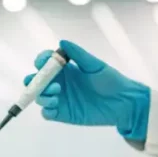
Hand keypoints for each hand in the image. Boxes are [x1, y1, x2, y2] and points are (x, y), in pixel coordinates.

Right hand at [25, 40, 150, 140]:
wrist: (124, 102)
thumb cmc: (111, 81)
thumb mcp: (94, 65)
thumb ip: (78, 55)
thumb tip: (62, 42)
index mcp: (66, 69)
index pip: (45, 63)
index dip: (41, 60)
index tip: (43, 61)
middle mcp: (60, 83)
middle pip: (37, 81)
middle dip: (34, 80)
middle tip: (41, 81)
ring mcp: (60, 99)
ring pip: (39, 97)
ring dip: (41, 94)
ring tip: (56, 93)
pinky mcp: (63, 114)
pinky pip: (47, 113)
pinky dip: (46, 109)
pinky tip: (55, 105)